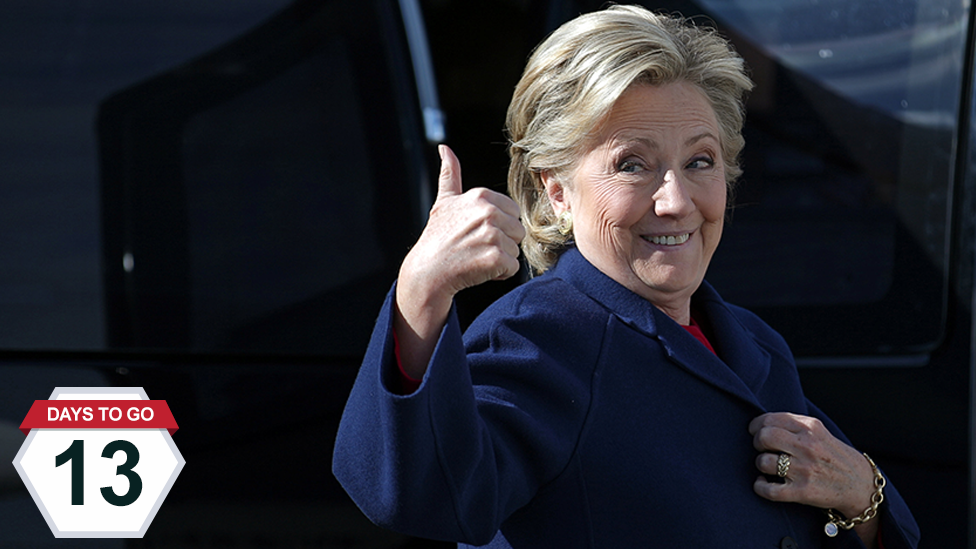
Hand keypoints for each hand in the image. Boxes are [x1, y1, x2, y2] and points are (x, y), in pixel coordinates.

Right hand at [394, 145, 524, 377]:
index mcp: (481, 196)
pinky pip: (513, 267)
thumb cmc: (437, 238)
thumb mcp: (444, 202)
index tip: (476, 232)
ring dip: (500, 259)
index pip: (513, 212)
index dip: (498, 226)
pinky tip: (479, 271)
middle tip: (476, 248)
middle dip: (502, 243)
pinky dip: (499, 274)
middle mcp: (488, 212)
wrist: (427, 272)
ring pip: (516, 250)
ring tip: (476, 258)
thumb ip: (450, 174)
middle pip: (518, 231)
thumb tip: (444, 148)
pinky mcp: (495, 258)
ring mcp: (492, 235)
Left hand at [749, 413, 875, 520]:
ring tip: (768, 466)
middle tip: (762, 448)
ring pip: (763, 462)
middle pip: (764, 437)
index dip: (756, 425)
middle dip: (757, 442)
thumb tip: (762, 423)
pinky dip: (760, 486)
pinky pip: (769, 489)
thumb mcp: (819, 432)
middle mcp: (807, 447)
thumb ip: (794, 425)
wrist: (860, 485)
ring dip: (761, 464)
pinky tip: (763, 483)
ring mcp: (804, 470)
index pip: (770, 419)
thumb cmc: (834, 456)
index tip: (755, 430)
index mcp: (810, 428)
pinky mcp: (802, 491)